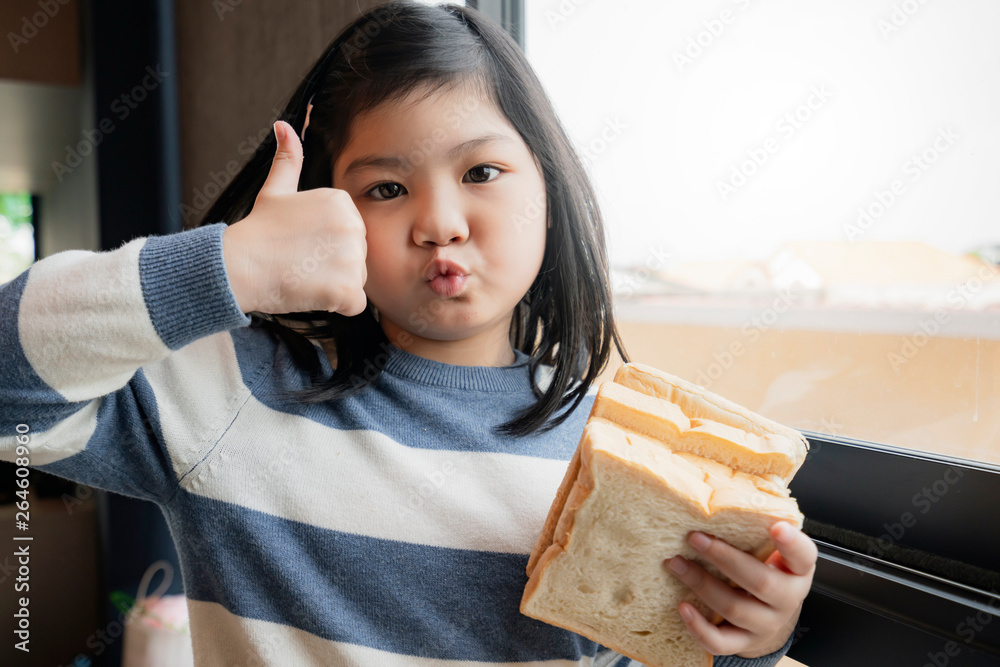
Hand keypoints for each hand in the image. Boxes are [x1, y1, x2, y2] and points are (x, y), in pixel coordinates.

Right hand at [222, 120, 367, 315]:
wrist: (239, 266)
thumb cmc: (258, 232)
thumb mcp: (275, 190)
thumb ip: (288, 159)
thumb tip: (285, 126)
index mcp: (341, 201)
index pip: (351, 234)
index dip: (326, 245)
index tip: (301, 244)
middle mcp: (353, 225)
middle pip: (357, 256)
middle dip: (333, 265)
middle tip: (301, 262)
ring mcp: (352, 257)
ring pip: (356, 280)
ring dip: (334, 286)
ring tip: (304, 275)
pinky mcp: (348, 288)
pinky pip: (355, 304)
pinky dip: (336, 305)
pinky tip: (312, 293)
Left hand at [664, 521, 816, 657]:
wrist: (770, 617)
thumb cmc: (766, 570)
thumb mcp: (772, 550)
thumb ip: (758, 526)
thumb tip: (727, 487)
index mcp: (797, 570)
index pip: (803, 555)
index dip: (792, 543)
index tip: (777, 527)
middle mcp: (786, 599)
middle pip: (760, 582)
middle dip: (723, 558)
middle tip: (694, 537)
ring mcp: (766, 624)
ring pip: (734, 608)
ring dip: (701, 584)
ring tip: (675, 563)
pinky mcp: (744, 642)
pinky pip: (721, 642)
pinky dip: (699, 627)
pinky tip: (682, 606)